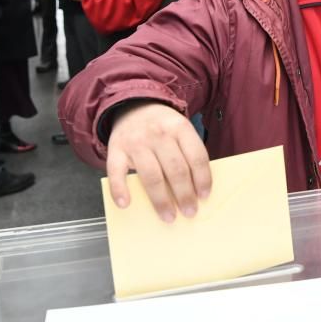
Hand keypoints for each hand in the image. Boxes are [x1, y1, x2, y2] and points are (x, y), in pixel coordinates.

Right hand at [106, 102, 211, 222]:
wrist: (132, 105)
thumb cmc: (162, 126)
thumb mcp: (180, 129)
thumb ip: (188, 152)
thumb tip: (197, 189)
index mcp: (179, 127)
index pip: (196, 156)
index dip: (203, 179)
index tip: (205, 197)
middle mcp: (159, 134)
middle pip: (176, 169)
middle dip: (185, 194)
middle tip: (190, 212)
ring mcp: (136, 142)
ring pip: (152, 175)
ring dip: (161, 200)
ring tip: (168, 216)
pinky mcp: (116, 149)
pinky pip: (116, 172)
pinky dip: (119, 189)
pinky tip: (125, 204)